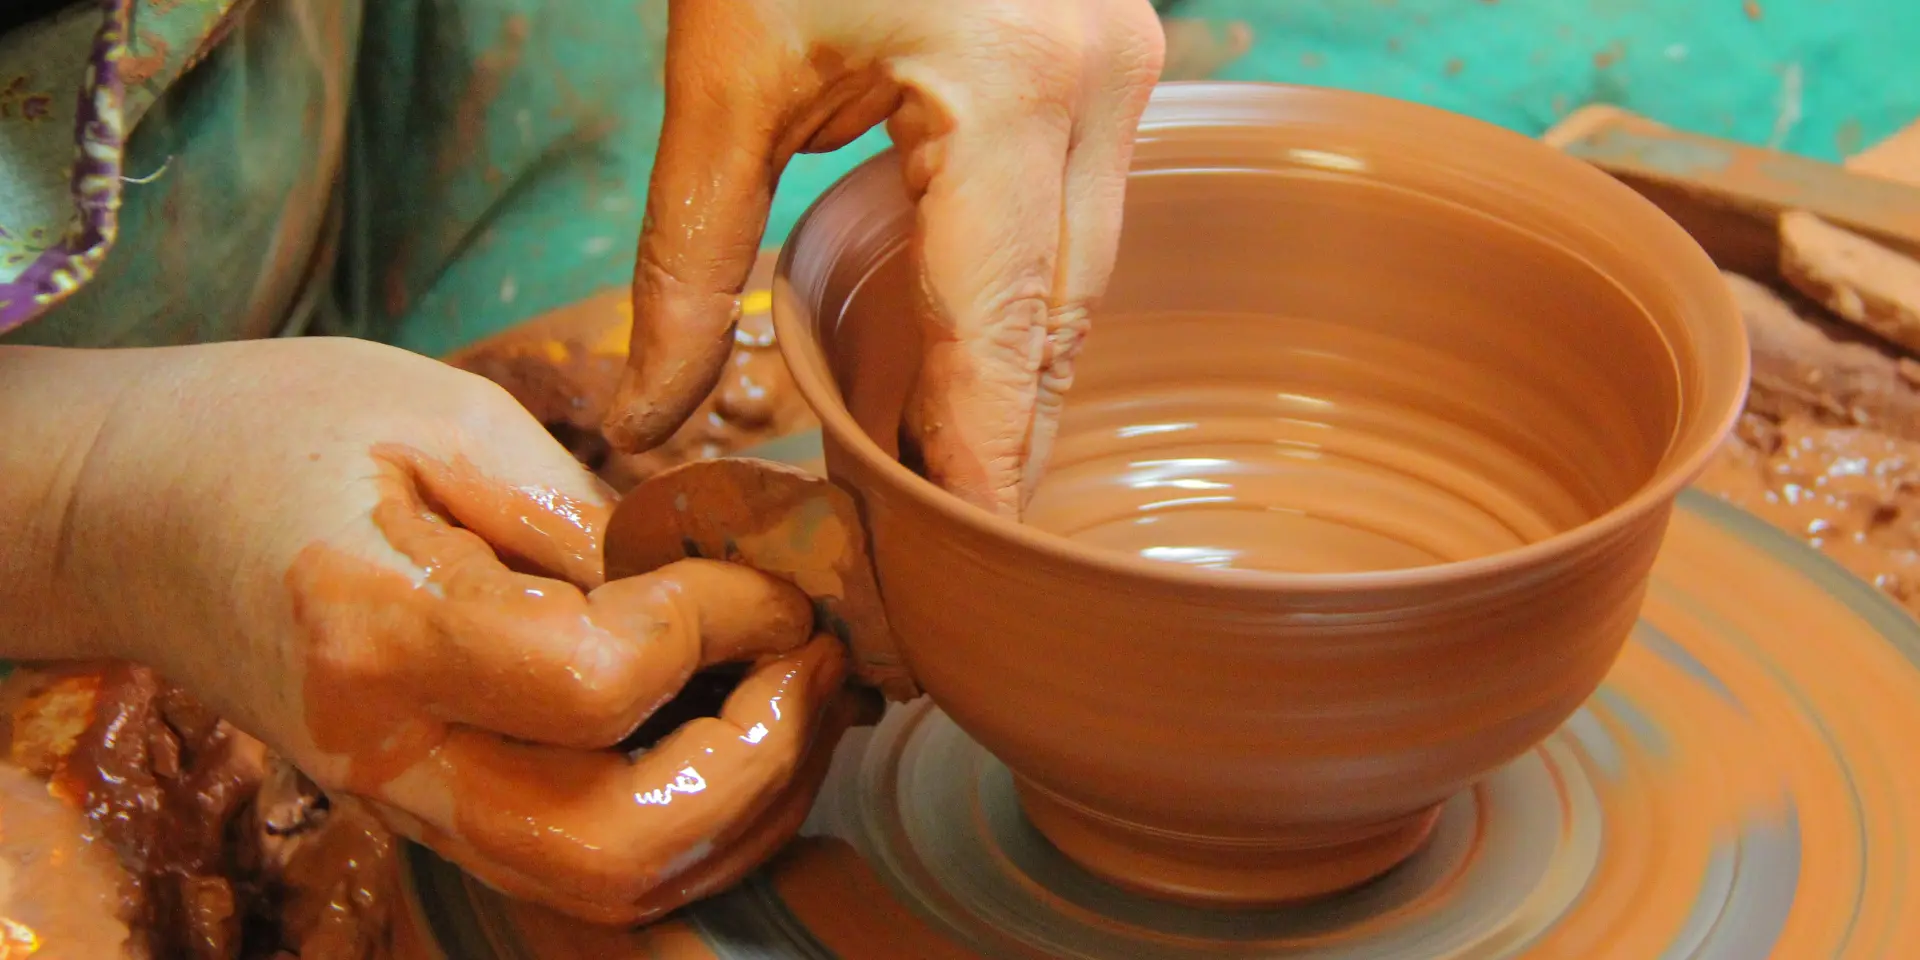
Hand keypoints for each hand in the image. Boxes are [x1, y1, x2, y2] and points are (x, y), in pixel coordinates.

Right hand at [45, 338, 852, 922]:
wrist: (144, 512)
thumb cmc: (285, 432)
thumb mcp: (440, 416)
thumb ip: (583, 514)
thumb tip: (727, 580)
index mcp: (376, 631)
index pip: (599, 682)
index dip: (722, 624)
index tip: (772, 569)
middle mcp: (390, 754)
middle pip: (617, 844)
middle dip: (764, 759)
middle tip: (818, 660)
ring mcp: (409, 805)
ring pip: (611, 885)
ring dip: (748, 808)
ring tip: (804, 697)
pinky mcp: (435, 815)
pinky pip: (586, 867)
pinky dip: (694, 822)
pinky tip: (745, 733)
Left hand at [603, 0, 1165, 515]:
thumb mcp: (721, 69)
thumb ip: (688, 255)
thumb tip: (653, 412)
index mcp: (1010, 87)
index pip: (1004, 331)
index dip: (986, 460)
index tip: (969, 561)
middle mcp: (1097, 79)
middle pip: (1063, 318)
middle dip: (1009, 436)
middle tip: (954, 544)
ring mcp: (1120, 59)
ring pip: (1085, 273)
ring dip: (1022, 372)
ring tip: (956, 471)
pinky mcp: (1103, 50)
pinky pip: (1079, 213)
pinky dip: (1025, 294)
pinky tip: (974, 352)